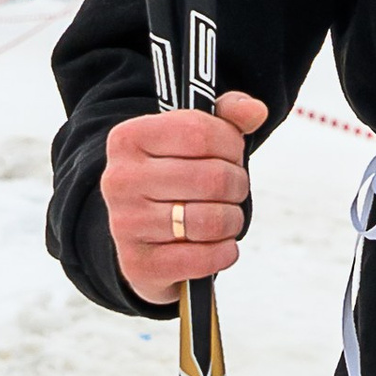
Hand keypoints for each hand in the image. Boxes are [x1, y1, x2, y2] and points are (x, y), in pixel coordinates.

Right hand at [99, 89, 267, 305]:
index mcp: (128, 139)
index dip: (231, 144)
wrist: (141, 237)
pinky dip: (224, 252)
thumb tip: (255, 111)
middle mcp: (119, 180)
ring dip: (232, 220)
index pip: (200, 132)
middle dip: (236, 185)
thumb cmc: (175, 179)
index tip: (230, 153)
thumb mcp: (193, 140)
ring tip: (224, 215)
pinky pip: (207, 258)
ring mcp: (126, 224)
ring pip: (213, 220)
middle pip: (213, 178)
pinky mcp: (141, 264)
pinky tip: (216, 244)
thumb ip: (226, 117)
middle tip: (231, 189)